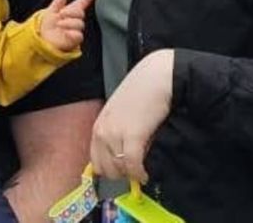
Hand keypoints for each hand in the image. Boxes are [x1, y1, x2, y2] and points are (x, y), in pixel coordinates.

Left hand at [39, 0, 94, 51]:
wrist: (42, 39)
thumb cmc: (46, 26)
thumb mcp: (50, 12)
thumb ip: (58, 2)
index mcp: (68, 12)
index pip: (79, 5)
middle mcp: (73, 20)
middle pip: (80, 13)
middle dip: (72, 11)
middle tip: (61, 13)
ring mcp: (75, 30)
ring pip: (79, 24)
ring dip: (69, 22)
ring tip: (59, 24)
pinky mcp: (74, 40)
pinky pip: (79, 35)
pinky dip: (72, 32)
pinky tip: (66, 32)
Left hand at [90, 48, 174, 182]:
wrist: (156, 78)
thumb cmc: (141, 93)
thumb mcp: (120, 114)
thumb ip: (116, 132)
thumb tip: (120, 156)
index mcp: (98, 126)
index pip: (95, 161)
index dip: (110, 170)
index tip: (123, 172)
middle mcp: (102, 131)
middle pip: (105, 168)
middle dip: (120, 174)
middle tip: (134, 171)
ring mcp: (115, 134)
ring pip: (119, 169)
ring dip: (131, 174)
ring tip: (142, 170)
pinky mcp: (132, 136)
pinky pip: (132, 165)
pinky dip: (139, 173)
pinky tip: (145, 173)